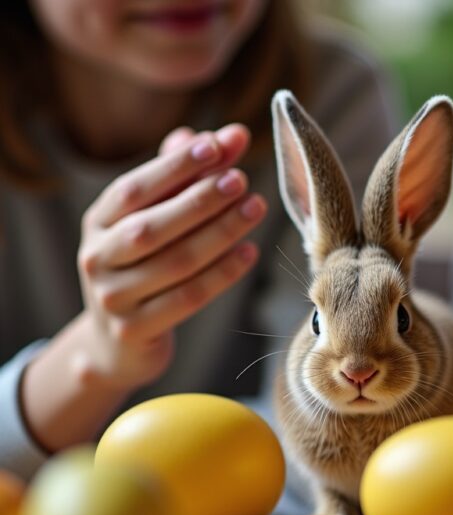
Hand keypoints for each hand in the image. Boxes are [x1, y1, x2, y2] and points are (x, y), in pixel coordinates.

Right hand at [76, 123, 266, 390]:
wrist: (116, 343)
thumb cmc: (144, 267)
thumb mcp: (154, 221)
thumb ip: (185, 179)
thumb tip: (223, 135)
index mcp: (99, 222)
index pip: (134, 188)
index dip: (176, 166)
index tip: (217, 143)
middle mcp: (97, 257)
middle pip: (153, 225)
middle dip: (201, 199)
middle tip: (242, 179)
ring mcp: (114, 297)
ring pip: (175, 261)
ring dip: (221, 232)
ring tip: (256, 207)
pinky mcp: (136, 329)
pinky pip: (188, 298)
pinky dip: (222, 274)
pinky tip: (250, 252)